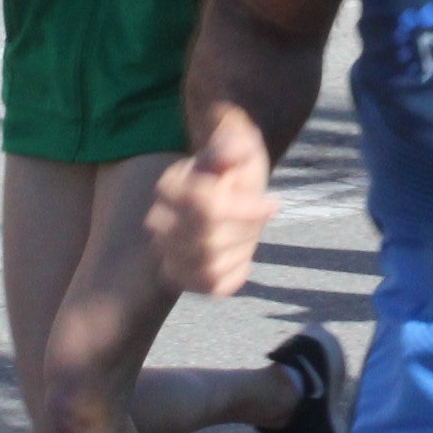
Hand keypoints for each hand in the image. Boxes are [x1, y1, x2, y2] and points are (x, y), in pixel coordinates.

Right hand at [150, 106, 277, 296]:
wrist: (222, 193)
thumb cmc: (234, 169)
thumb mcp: (239, 147)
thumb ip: (232, 145)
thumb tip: (228, 154)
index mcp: (170, 186)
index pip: (207, 207)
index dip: (247, 208)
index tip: (273, 202)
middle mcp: (159, 221)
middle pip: (210, 240)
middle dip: (248, 230)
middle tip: (263, 215)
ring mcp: (166, 252)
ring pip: (211, 267)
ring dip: (243, 251)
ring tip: (251, 233)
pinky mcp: (180, 277)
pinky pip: (213, 287)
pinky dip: (236, 273)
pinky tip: (242, 254)